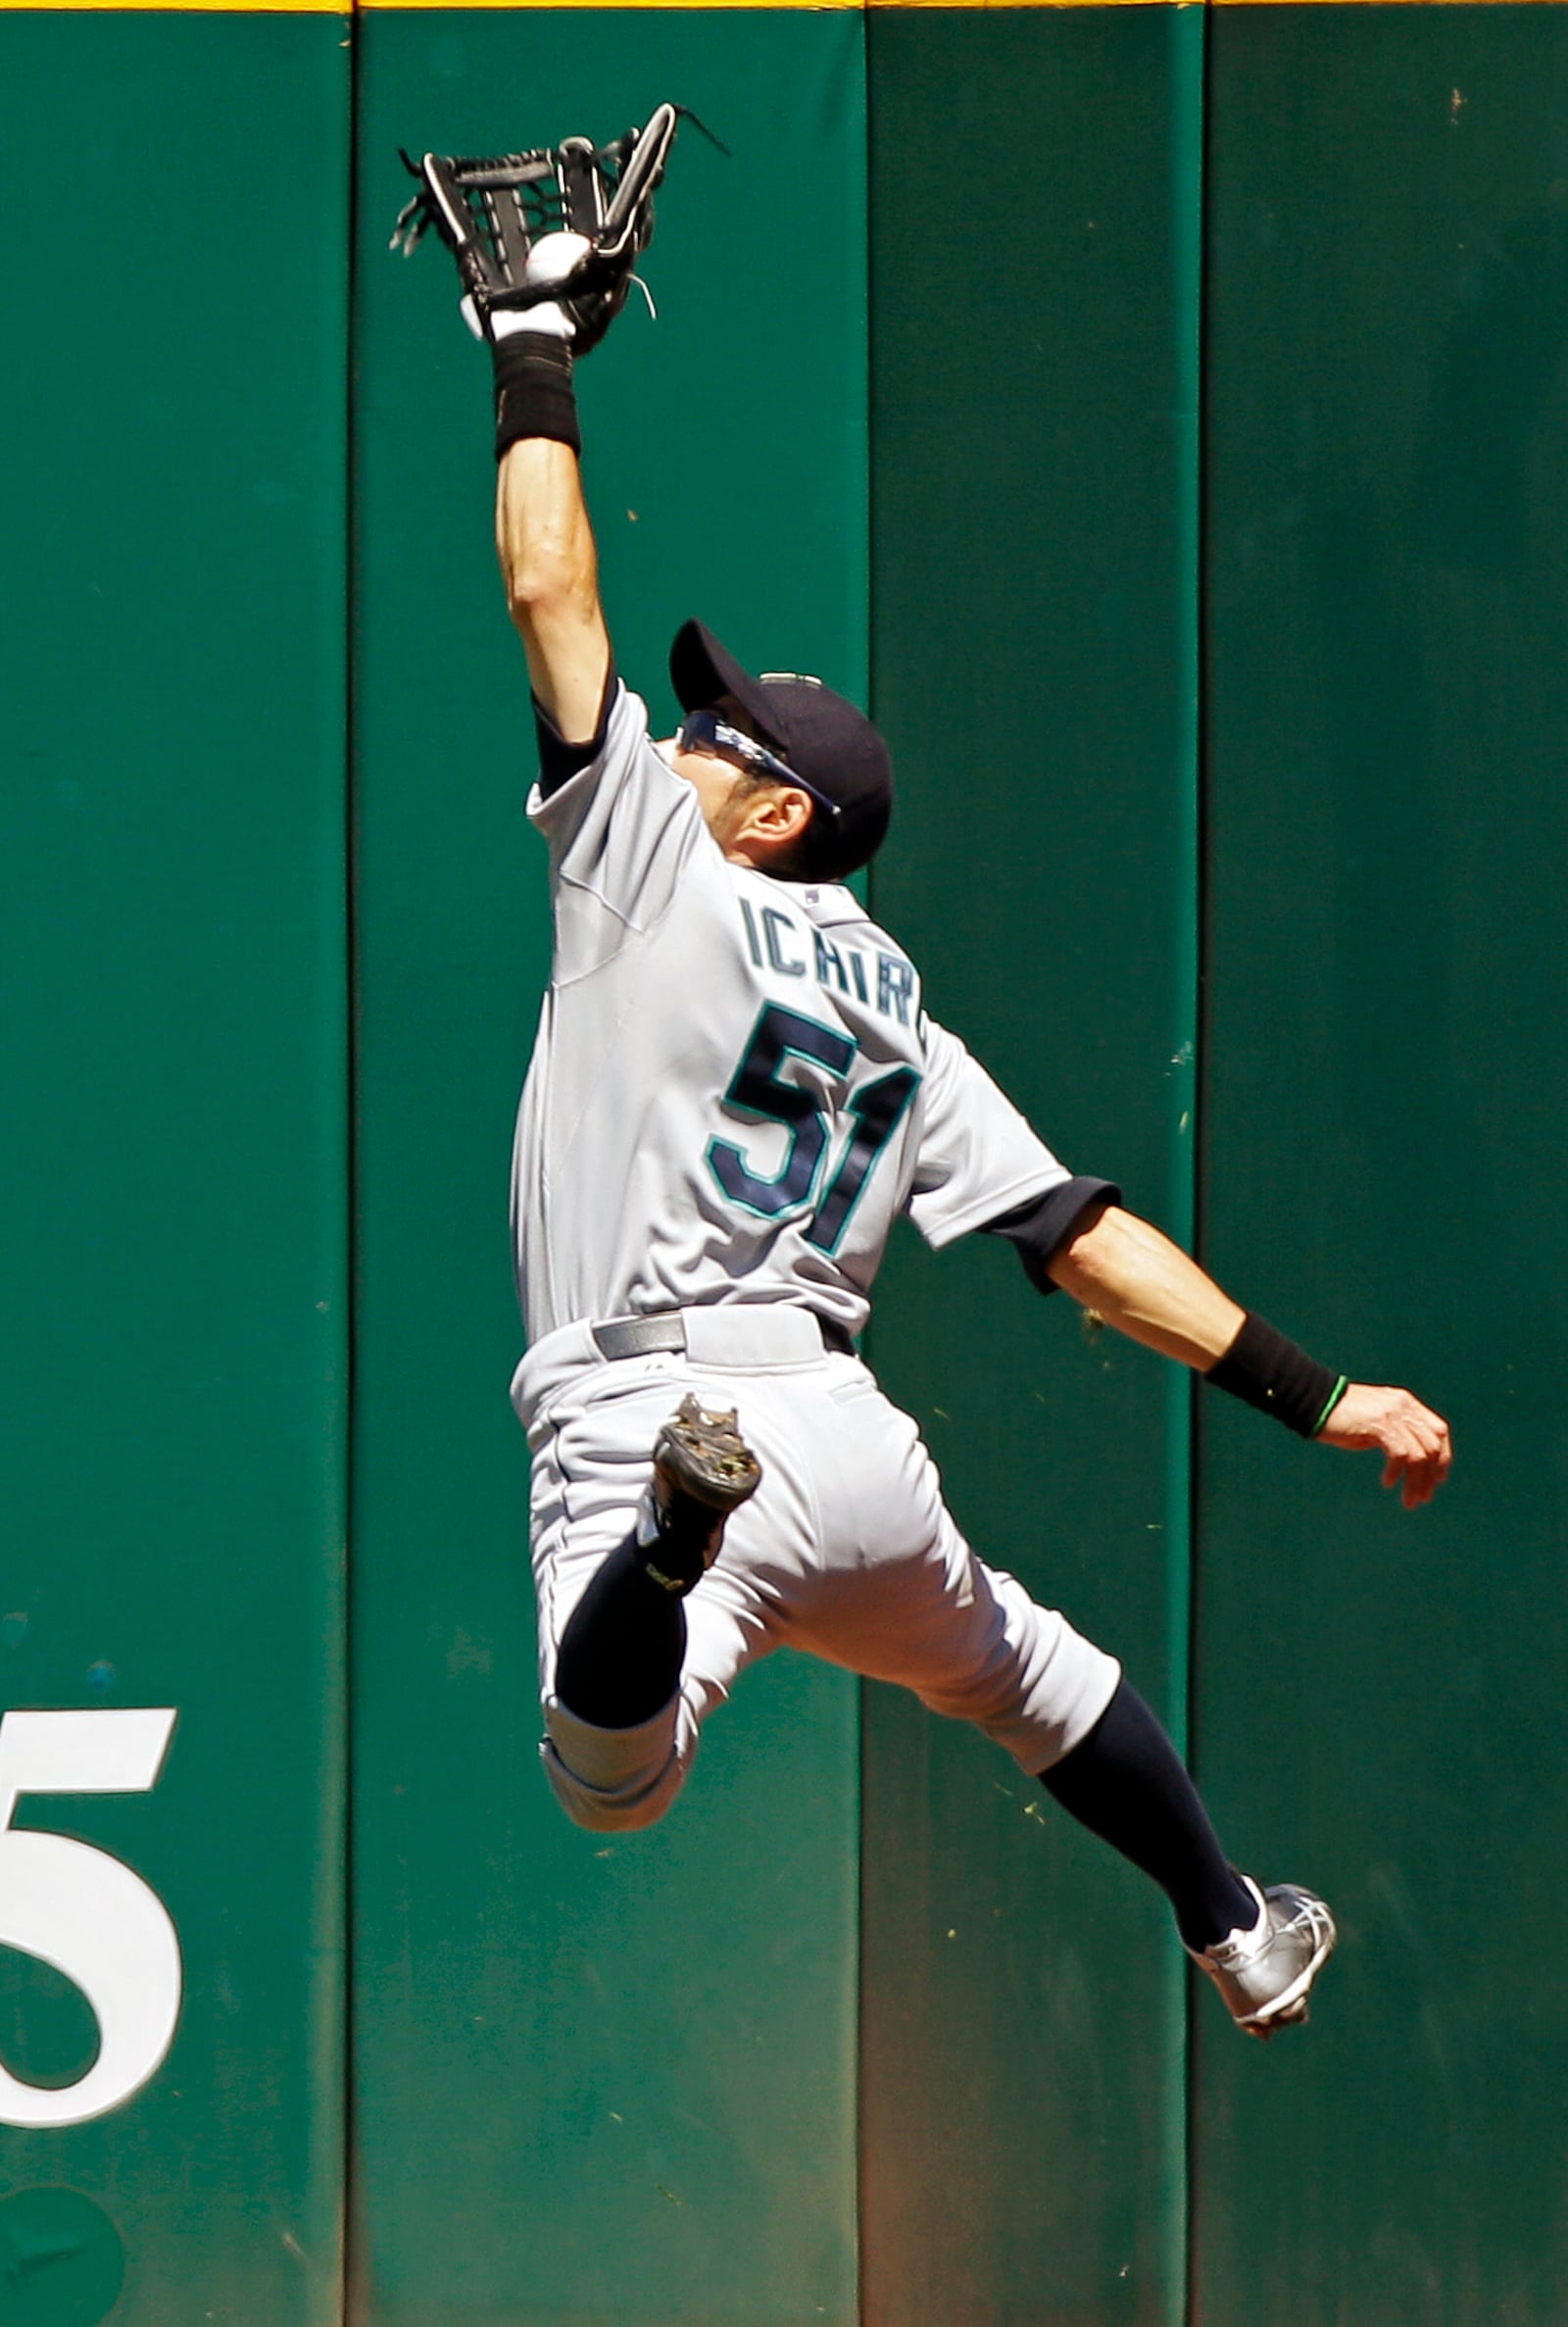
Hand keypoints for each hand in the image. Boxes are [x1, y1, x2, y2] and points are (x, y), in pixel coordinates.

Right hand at [1316, 1383, 1452, 1508]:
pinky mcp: (1380, 1423)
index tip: (1437, 1480)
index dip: (1443, 1457)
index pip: (1439, 1431)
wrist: (1313, 1402)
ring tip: (1407, 1500)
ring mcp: (1393, 1413)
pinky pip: (1400, 1454)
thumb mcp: (1375, 1424)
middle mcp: (1404, 1406)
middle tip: (1422, 1498)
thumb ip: (1395, 1435)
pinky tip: (1387, 1482)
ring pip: (1420, 1454)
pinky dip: (1397, 1472)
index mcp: (1406, 1403)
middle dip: (1431, 1476)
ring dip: (1416, 1482)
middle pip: (1433, 1445)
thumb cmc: (1341, 1417)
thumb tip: (1411, 1461)